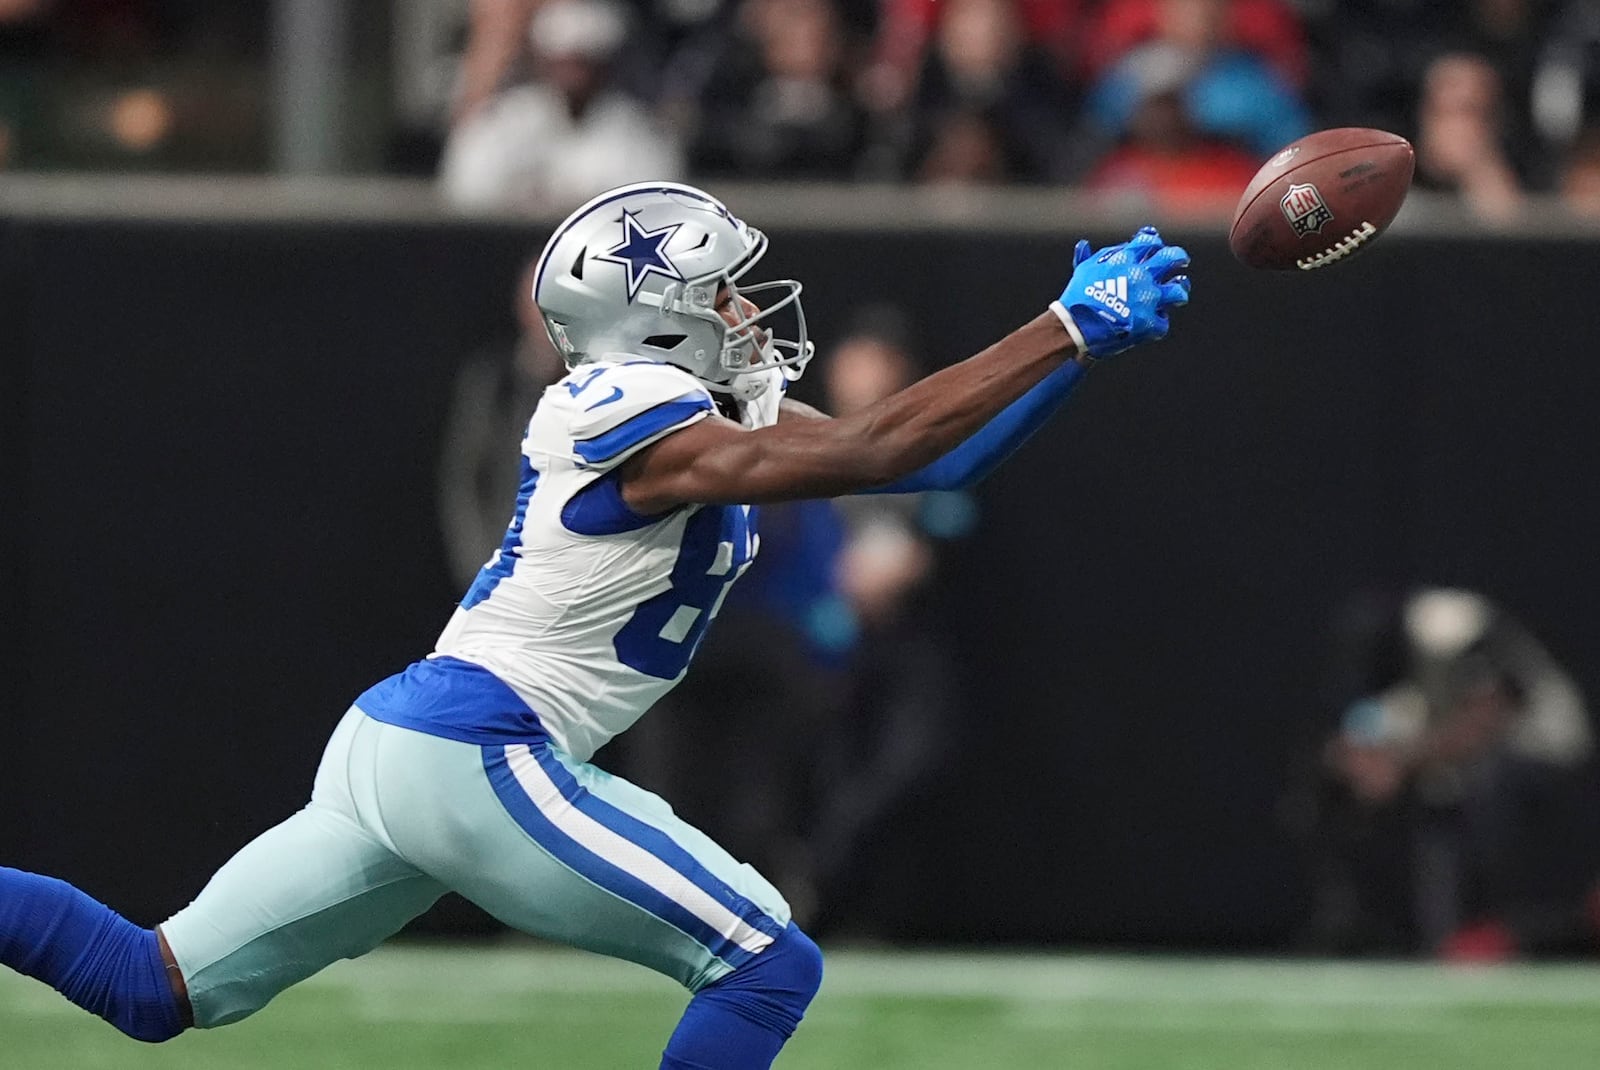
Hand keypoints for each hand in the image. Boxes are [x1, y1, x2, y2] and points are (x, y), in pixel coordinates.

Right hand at [1053, 227, 1190, 359]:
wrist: (1076, 328)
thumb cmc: (1076, 298)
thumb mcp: (1082, 272)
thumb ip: (1089, 257)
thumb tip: (1084, 244)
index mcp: (1125, 261)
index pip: (1148, 242)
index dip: (1155, 242)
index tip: (1156, 245)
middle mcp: (1140, 276)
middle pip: (1170, 258)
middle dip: (1178, 256)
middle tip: (1182, 260)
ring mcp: (1147, 300)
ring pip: (1177, 291)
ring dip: (1180, 290)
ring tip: (1179, 295)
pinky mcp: (1148, 323)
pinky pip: (1162, 322)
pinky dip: (1157, 323)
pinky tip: (1153, 323)